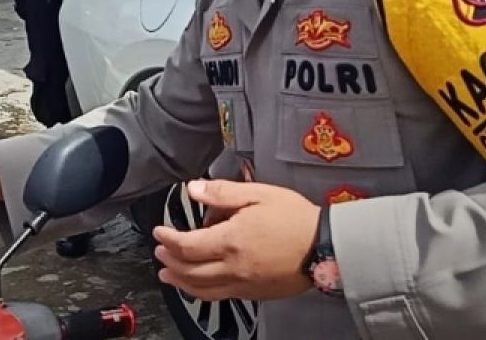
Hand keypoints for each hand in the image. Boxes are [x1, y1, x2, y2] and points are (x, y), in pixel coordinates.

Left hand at [153, 180, 319, 301]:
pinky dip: (202, 292)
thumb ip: (222, 192)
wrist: (326, 246)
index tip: (159, 232)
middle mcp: (234, 266)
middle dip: (169, 261)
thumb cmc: (295, 218)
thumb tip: (195, 189)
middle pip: (190, 270)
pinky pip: (221, 296)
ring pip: (202, 289)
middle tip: (160, 252)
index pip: (187, 245)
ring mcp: (244, 283)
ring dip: (180, 282)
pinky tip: (199, 286)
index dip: (168, 239)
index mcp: (232, 240)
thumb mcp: (258, 194)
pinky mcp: (255, 293)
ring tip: (168, 275)